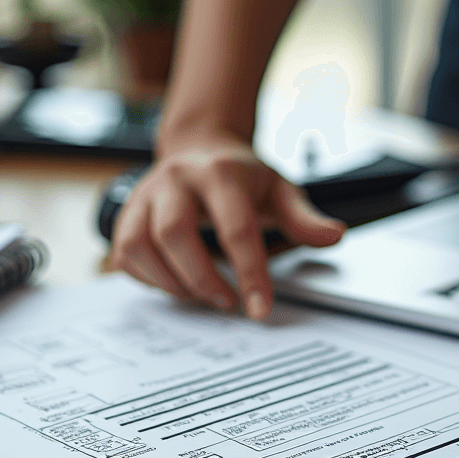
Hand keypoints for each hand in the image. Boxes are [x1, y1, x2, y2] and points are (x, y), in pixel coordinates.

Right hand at [108, 134, 345, 318]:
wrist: (200, 148)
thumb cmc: (242, 176)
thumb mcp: (280, 190)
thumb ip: (304, 217)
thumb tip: (334, 235)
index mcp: (220, 172)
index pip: (235, 226)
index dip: (248, 272)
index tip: (259, 309)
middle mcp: (175, 178)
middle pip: (174, 233)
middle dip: (201, 278)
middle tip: (227, 303)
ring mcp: (144, 195)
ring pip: (139, 244)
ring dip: (171, 282)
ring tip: (202, 296)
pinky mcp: (125, 214)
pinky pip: (124, 255)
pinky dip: (150, 280)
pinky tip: (177, 285)